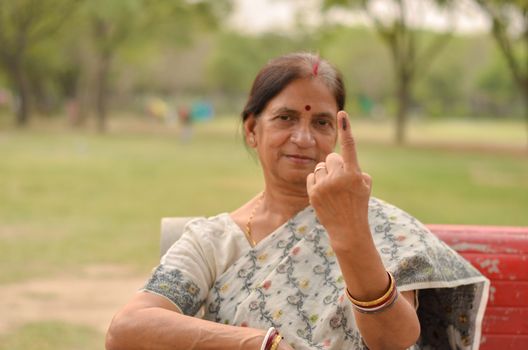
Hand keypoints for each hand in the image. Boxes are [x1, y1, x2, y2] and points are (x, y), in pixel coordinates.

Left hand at [306, 111, 371, 247]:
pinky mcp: (313, 192)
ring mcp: (324, 185)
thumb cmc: (358, 205)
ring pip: (320, 167)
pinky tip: (324, 193)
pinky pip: (312, 176)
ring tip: (333, 190)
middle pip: (331, 157)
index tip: (342, 114)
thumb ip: (355, 169)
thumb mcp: (364, 186)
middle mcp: (338, 177)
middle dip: (335, 165)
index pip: (349, 147)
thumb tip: (342, 160)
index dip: (346, 129)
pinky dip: (316, 181)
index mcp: (354, 173)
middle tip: (340, 181)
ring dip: (325, 174)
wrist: (347, 229)